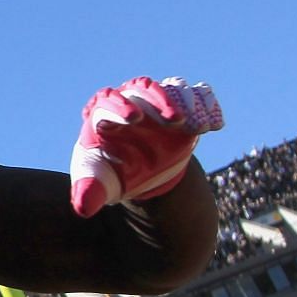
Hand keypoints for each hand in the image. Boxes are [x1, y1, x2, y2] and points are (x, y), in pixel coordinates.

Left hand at [69, 77, 222, 216]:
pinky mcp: (183, 107)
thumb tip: (82, 208)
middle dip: (159, 100)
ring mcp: (158, 101)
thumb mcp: (98, 184)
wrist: (138, 173)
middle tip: (174, 120)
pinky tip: (214, 126)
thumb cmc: (111, 173)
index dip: (120, 106)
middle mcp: (131, 100)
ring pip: (174, 88)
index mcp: (103, 114)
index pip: (107, 100)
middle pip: (143, 88)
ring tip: (197, 129)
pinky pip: (199, 95)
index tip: (135, 119)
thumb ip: (88, 192)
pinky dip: (209, 106)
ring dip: (187, 103)